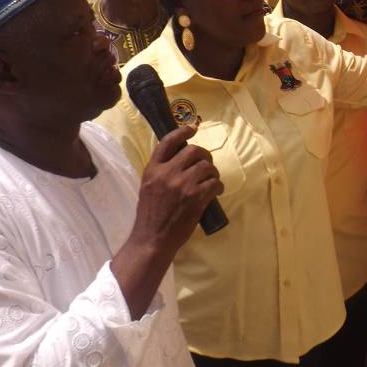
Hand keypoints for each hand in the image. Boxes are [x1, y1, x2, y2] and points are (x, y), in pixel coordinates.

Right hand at [134, 125, 222, 255]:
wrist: (152, 238)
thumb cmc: (150, 215)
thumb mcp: (148, 187)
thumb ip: (162, 172)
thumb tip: (182, 159)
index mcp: (153, 170)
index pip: (168, 142)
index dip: (182, 132)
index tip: (192, 128)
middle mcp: (167, 173)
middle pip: (193, 151)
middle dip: (204, 155)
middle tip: (207, 163)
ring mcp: (182, 185)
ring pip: (207, 167)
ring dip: (213, 172)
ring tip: (211, 180)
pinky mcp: (196, 198)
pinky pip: (214, 184)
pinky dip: (218, 186)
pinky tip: (216, 191)